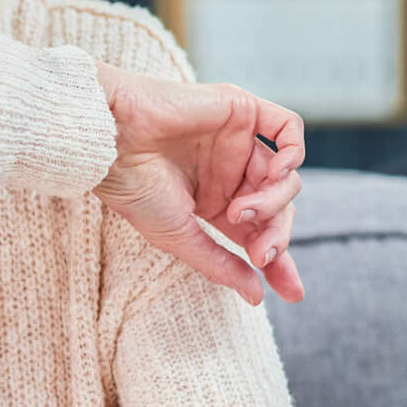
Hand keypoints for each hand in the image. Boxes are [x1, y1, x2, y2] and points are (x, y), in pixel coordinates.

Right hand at [91, 62, 306, 306]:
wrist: (112, 141)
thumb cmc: (134, 188)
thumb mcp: (179, 236)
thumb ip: (220, 264)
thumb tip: (257, 296)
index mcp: (214, 201)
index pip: (258, 233)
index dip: (280, 262)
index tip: (292, 293)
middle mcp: (230, 171)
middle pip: (278, 208)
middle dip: (277, 235)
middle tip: (261, 255)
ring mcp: (237, 141)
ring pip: (285, 175)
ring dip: (275, 200)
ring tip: (241, 212)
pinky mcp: (240, 109)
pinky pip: (288, 127)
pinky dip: (294, 152)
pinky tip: (277, 172)